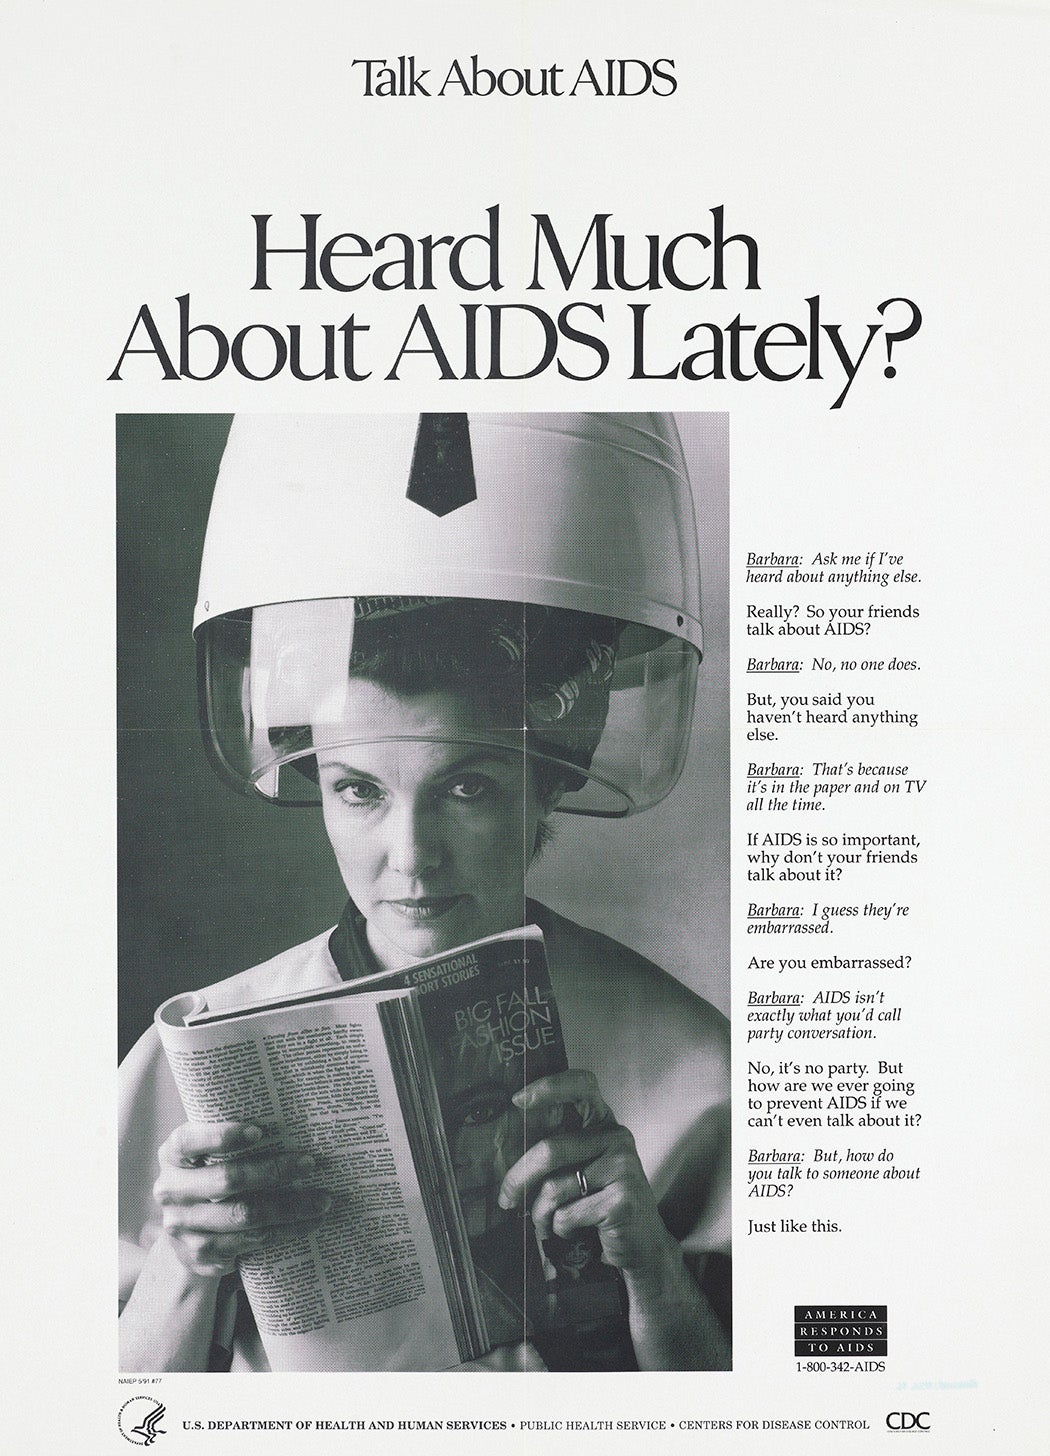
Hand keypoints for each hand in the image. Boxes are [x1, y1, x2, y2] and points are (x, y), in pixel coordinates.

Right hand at [153, 1121, 332, 1277]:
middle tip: (310, 1163)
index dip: (222, 1135)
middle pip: (227, 1180)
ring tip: (322, 1200)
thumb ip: (233, 1141)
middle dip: (273, 1171)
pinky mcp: (200, 1255)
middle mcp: (171, 1190)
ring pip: (244, 1216)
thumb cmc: (211, 1176)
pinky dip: (284, 1232)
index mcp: (173, 1156)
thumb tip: (293, 1123)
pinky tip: (307, 1224)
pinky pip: (250, 1243)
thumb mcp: (209, 1155)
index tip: (259, 1131)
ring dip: (289, 1208)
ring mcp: (183, 1227)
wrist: (189, 1232)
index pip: (189, 1141)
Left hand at [496, 1070, 676, 1276]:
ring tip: (549, 1224)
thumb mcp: (580, 1171)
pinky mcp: (623, 1199)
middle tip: (505, 1198)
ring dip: (541, 1214)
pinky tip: (575, 1234)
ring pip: (554, 1187)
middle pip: (551, 1149)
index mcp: (604, 1125)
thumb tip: (506, 1152)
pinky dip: (560, 1230)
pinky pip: (567, 1215)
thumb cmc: (600, 1207)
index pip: (582, 1086)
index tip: (517, 1099)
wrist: (643, 1248)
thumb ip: (556, 1154)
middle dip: (519, 1178)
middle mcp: (617, 1138)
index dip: (549, 1087)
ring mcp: (623, 1166)